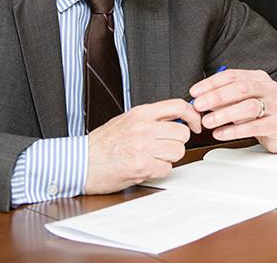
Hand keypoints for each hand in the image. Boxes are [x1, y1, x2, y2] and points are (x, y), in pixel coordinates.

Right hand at [85, 99, 201, 193]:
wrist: (81, 162)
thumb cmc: (102, 144)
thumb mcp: (126, 120)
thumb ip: (151, 118)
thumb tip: (176, 118)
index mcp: (141, 113)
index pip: (178, 106)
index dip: (193, 116)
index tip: (195, 124)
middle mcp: (143, 127)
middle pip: (183, 133)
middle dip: (177, 142)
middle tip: (165, 147)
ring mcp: (143, 146)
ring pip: (178, 151)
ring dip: (168, 158)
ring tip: (153, 158)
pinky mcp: (141, 166)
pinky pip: (167, 169)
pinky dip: (159, 171)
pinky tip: (145, 168)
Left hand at [189, 68, 276, 152]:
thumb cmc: (260, 113)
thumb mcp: (242, 101)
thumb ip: (225, 99)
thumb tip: (201, 101)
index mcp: (258, 78)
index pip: (232, 75)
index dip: (211, 83)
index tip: (195, 92)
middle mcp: (269, 88)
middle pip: (241, 88)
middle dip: (216, 97)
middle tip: (199, 106)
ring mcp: (275, 105)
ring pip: (248, 107)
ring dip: (224, 114)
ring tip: (207, 122)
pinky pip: (254, 126)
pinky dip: (234, 131)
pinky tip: (220, 133)